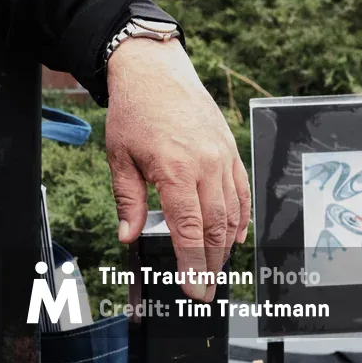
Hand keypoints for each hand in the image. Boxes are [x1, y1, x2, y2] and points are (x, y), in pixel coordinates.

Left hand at [105, 36, 250, 300]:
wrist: (156, 71)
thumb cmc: (134, 112)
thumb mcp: (120, 157)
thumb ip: (127, 200)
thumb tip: (128, 236)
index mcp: (174, 170)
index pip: (189, 230)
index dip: (192, 264)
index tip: (193, 290)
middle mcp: (205, 165)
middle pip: (215, 228)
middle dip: (211, 265)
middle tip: (205, 291)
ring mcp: (222, 157)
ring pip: (232, 213)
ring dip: (226, 246)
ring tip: (216, 270)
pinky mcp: (231, 149)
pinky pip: (242, 191)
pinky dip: (240, 218)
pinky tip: (233, 238)